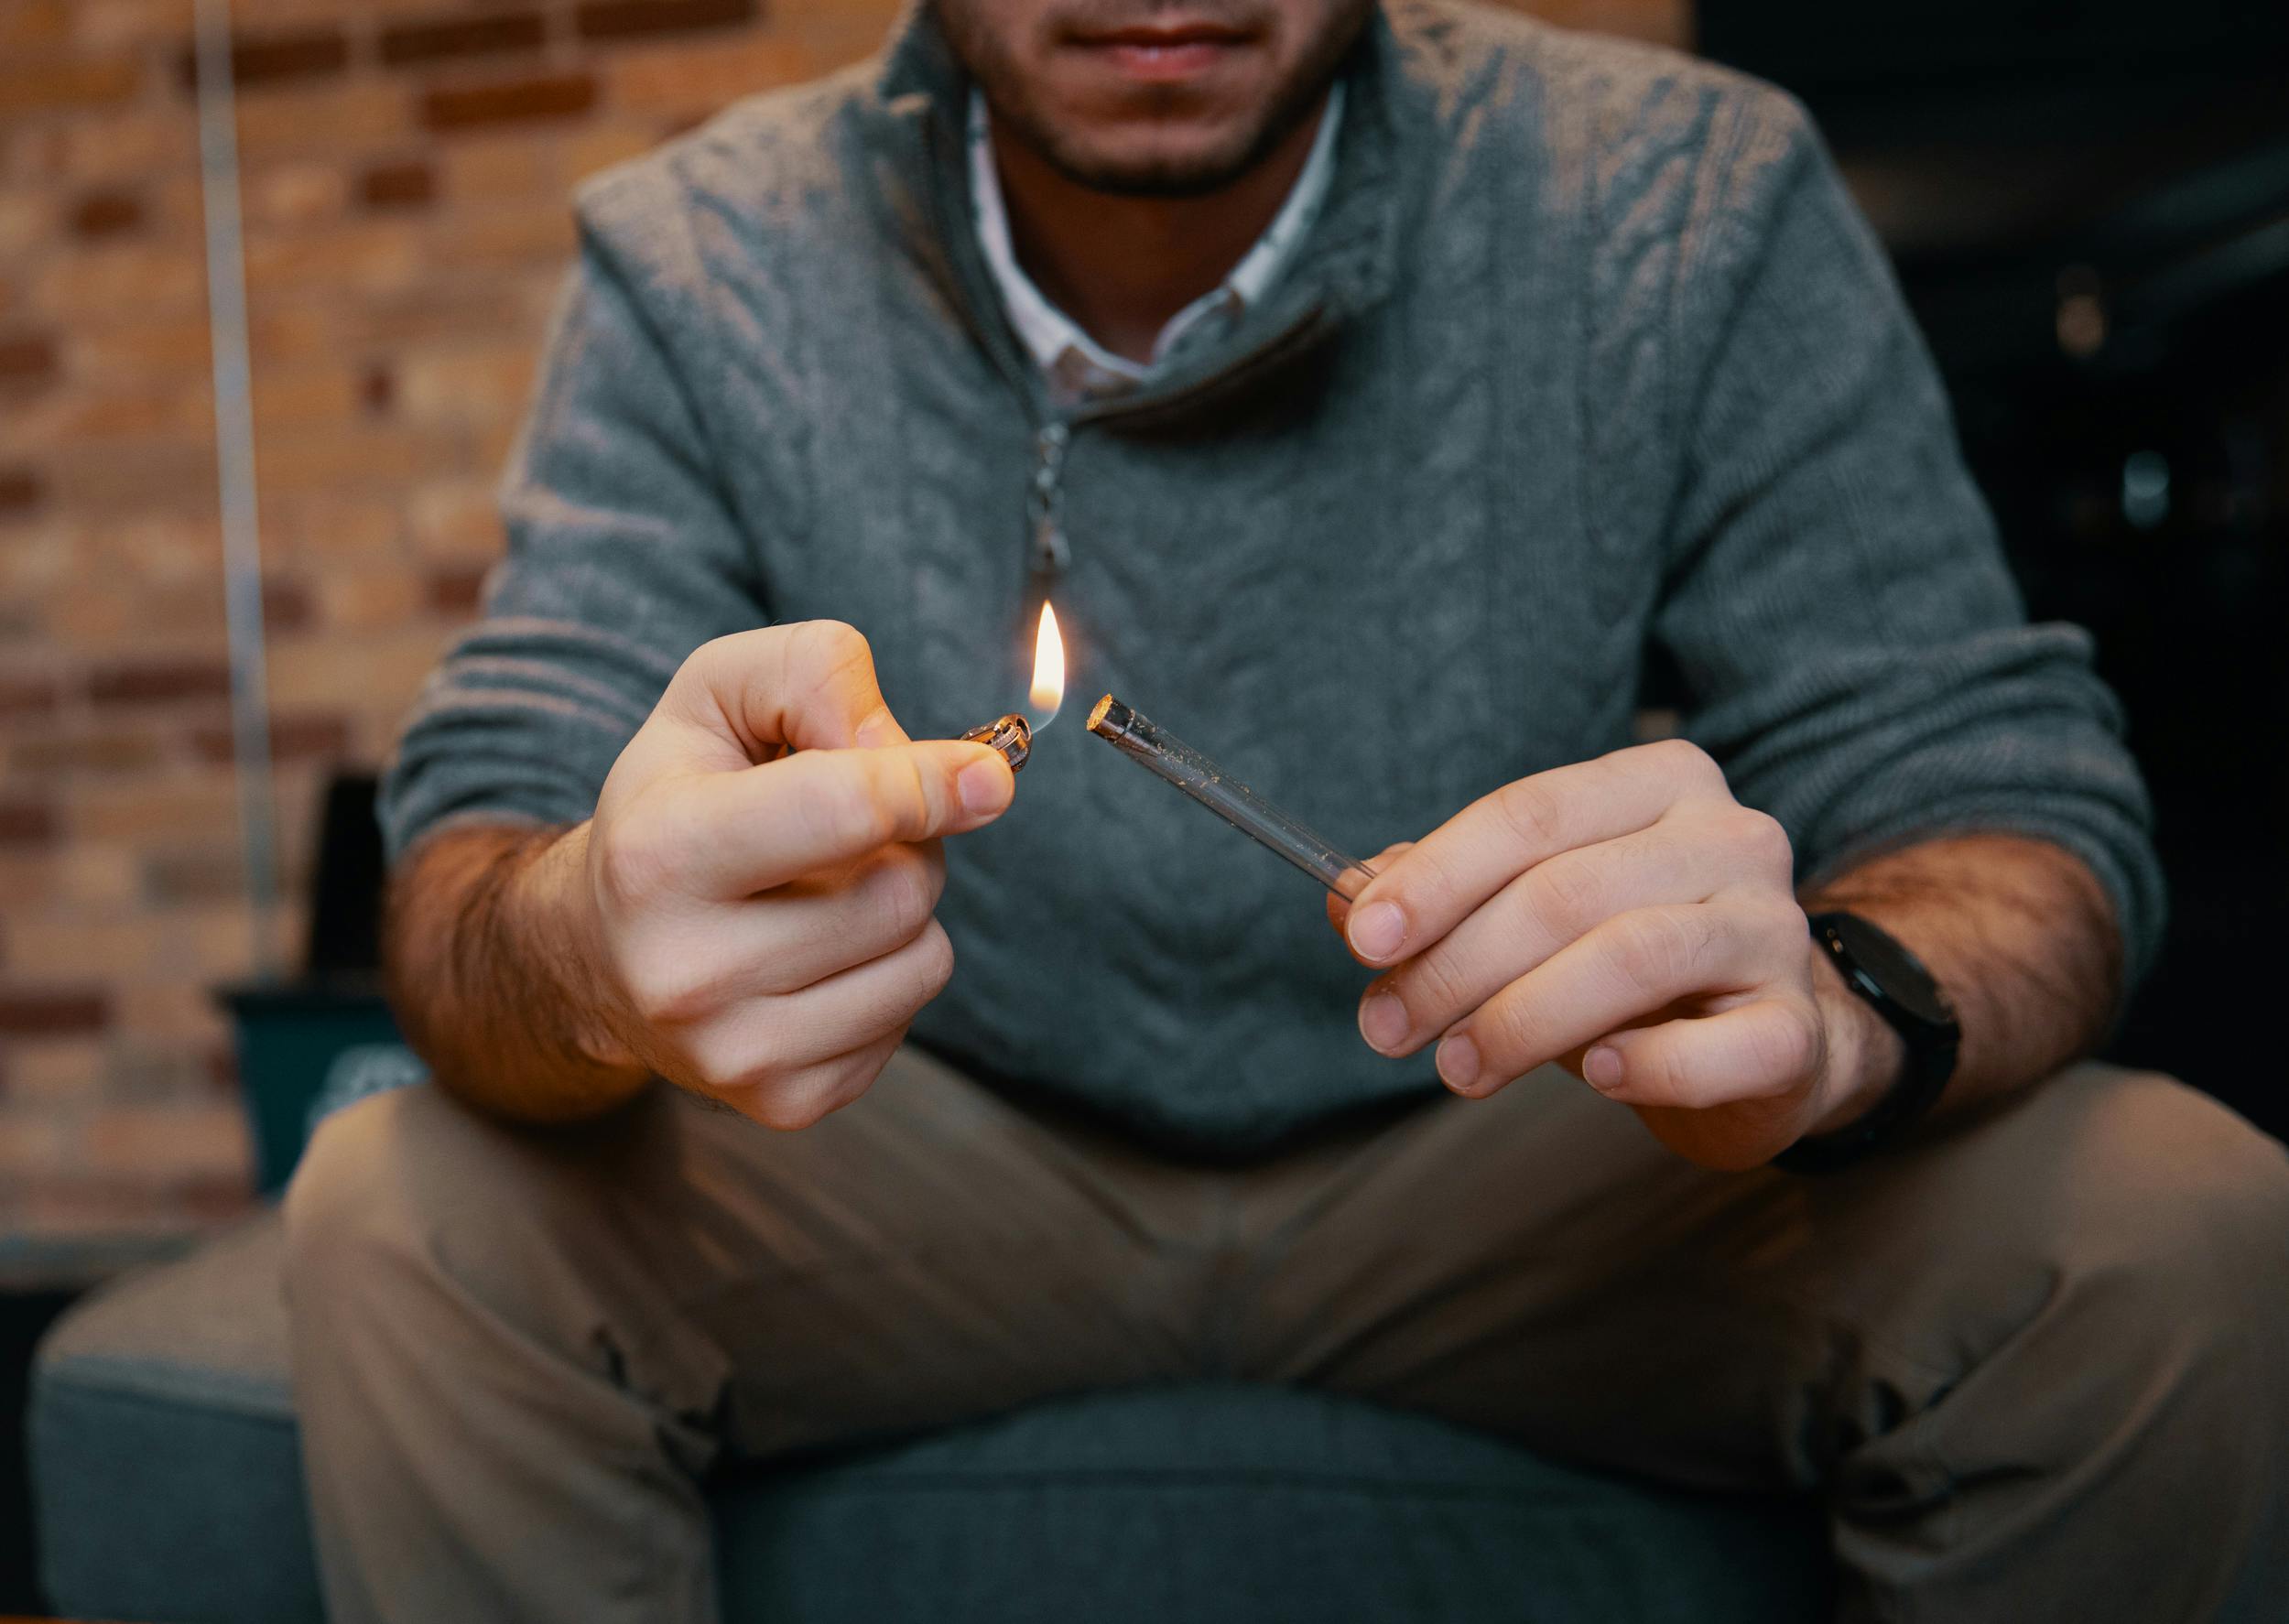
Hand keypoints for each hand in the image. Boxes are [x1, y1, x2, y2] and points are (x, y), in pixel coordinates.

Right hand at [569, 621, 1013, 1128]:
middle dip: (907, 845)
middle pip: (901, 891)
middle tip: (850, 833)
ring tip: (827, 893)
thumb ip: (818, 676)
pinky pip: (910, 1020)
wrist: (596, 947)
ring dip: (906, 912)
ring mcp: (733, 1052)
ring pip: (924, 961)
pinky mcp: (781, 1103)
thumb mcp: (718, 694)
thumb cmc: (675, 799)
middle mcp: (685, 970)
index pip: (844, 812)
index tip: (985, 775)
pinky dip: (887, 974)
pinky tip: (818, 956)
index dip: (931, 782)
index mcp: (660, 854)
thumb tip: (946, 767)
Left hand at [1327, 739, 1895, 1168]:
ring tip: (1456, 1066)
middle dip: (1456, 965)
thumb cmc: (1628, 968)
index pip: (1531, 814)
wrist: (1768, 1045)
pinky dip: (1646, 1065)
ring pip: (1630, 958)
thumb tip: (1349, 902)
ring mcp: (1775, 929)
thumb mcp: (1532, 915)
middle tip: (1386, 1027)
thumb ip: (1448, 901)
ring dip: (1521, 1019)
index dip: (1437, 876)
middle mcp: (1731, 836)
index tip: (1362, 937)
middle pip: (1566, 890)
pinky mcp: (1799, 1027)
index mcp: (1659, 783)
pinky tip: (1598, 1078)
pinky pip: (1719, 1047)